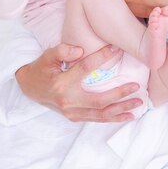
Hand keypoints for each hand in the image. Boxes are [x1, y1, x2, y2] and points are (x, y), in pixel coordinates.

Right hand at [15, 43, 142, 121]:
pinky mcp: (75, 117)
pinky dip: (114, 118)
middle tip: (136, 86)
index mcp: (62, 84)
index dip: (102, 57)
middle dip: (120, 94)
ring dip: (121, 109)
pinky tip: (128, 116)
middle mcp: (68, 101)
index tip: (117, 49)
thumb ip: (63, 50)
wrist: (29, 88)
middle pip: (99, 100)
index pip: (86, 69)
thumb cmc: (41, 68)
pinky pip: (97, 119)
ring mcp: (72, 112)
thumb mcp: (48, 55)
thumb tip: (81, 50)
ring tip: (138, 102)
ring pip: (101, 114)